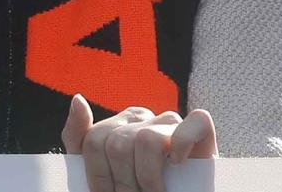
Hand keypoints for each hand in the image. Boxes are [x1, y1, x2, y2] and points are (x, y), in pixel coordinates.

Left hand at [63, 94, 215, 191]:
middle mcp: (148, 119)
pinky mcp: (203, 133)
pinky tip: (178, 164)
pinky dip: (183, 143)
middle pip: (117, 142)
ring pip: (147, 139)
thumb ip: (79, 136)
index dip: (99, 177)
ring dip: (148, 178)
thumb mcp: (96, 172)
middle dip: (123, 182)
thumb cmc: (131, 191)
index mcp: (122, 124)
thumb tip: (79, 99)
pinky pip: (196, 121)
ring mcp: (175, 125)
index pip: (94, 140)